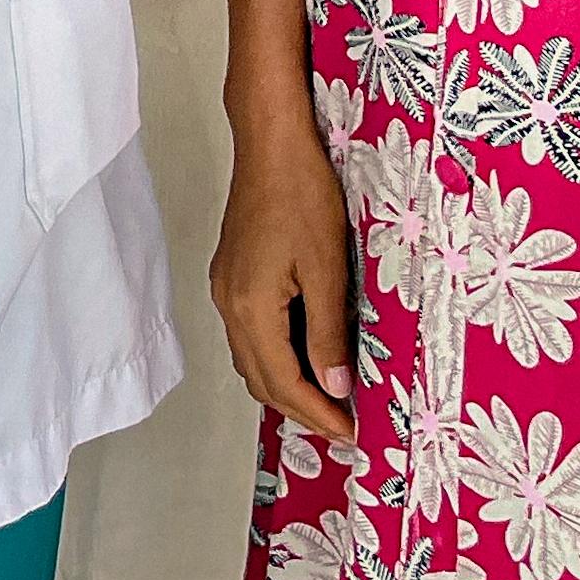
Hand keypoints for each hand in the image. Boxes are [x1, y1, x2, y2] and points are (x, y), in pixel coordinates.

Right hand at [210, 97, 357, 446]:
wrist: (272, 143)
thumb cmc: (303, 194)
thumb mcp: (328, 268)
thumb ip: (328, 333)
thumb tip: (334, 389)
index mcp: (251, 307)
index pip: (283, 384)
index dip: (319, 415)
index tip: (352, 436)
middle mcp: (230, 305)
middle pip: (260, 381)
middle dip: (301, 411)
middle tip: (345, 427)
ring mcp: (226, 290)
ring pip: (252, 361)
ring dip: (287, 387)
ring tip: (331, 400)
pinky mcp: (232, 276)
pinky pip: (250, 336)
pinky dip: (277, 359)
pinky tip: (307, 355)